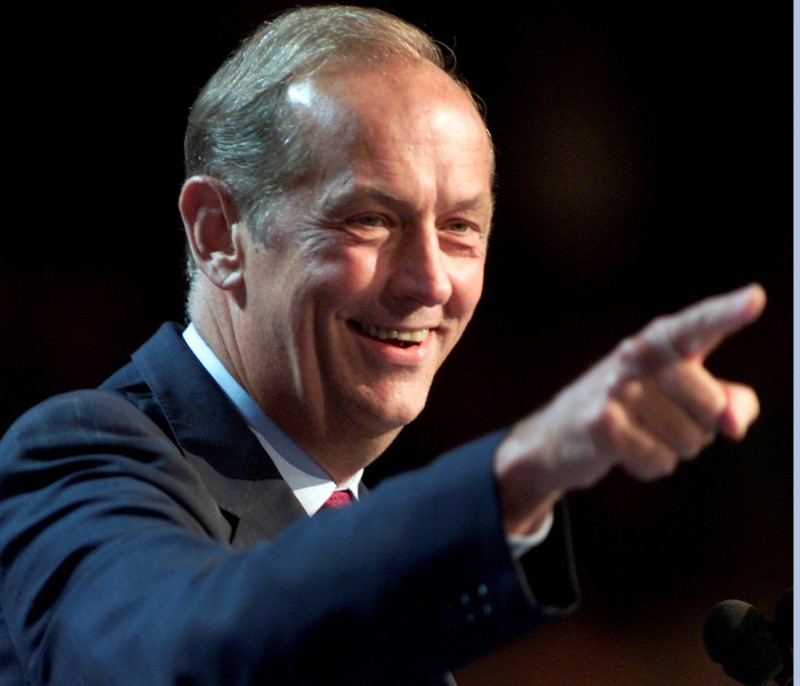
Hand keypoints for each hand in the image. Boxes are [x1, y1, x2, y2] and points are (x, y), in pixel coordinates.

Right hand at [494, 284, 766, 535]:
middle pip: (712, 407)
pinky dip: (649, 465)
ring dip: (672, 449)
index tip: (756, 298)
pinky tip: (623, 451)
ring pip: (689, 440)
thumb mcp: (684, 397)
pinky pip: (660, 461)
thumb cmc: (632, 410)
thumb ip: (729, 401)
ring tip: (638, 433)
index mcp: (658, 341)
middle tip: (660, 419)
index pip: (696, 325)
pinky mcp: (602, 424)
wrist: (554, 436)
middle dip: (699, 427)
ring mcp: (614, 389)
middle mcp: (635, 356)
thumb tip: (733, 425)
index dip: (727, 312)